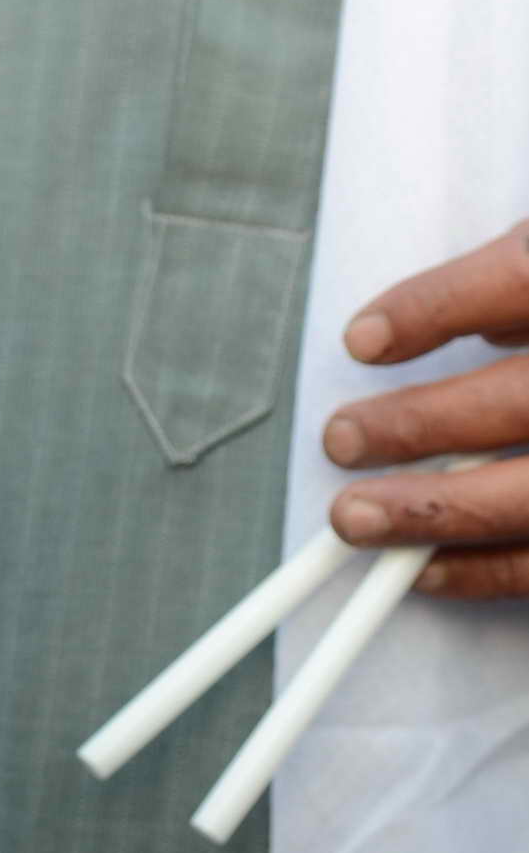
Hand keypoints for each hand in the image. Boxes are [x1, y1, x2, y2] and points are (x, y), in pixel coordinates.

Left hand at [324, 220, 528, 596]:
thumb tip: (475, 329)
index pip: (522, 281)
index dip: (437, 307)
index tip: (362, 339)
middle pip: (520, 402)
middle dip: (420, 425)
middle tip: (341, 437)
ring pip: (528, 498)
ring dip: (434, 514)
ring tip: (354, 518)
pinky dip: (482, 571)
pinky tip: (423, 568)